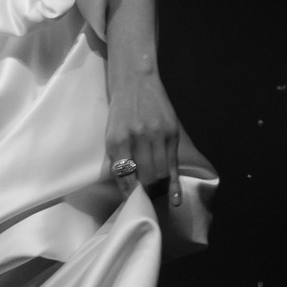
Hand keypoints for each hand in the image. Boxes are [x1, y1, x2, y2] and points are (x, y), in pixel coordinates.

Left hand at [106, 68, 182, 207]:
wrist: (135, 81)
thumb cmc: (121, 110)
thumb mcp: (111, 132)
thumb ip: (117, 157)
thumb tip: (125, 187)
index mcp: (117, 139)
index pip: (124, 177)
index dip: (129, 194)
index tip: (131, 204)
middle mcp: (137, 138)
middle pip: (145, 178)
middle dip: (145, 192)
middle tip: (146, 198)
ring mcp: (156, 135)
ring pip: (160, 173)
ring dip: (158, 187)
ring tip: (156, 192)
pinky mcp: (172, 132)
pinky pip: (173, 164)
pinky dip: (174, 184)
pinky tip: (175, 198)